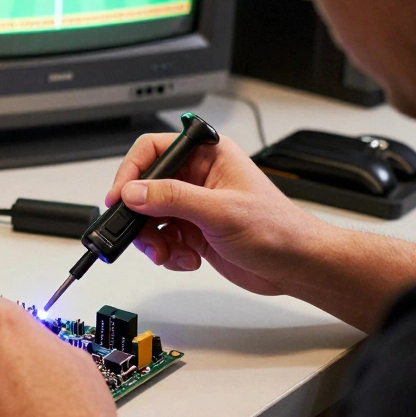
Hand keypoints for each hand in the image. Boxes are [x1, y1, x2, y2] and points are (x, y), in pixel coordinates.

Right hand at [106, 133, 330, 296]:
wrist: (296, 266)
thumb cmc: (278, 230)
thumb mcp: (220, 211)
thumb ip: (173, 198)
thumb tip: (134, 192)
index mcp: (208, 155)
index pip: (153, 150)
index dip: (131, 172)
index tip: (120, 197)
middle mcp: (197, 177)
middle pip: (145, 187)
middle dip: (141, 216)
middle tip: (142, 236)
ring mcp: (194, 205)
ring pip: (149, 216)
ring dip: (153, 240)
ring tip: (169, 254)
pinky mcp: (193, 230)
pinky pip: (162, 238)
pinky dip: (168, 253)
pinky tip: (188, 258)